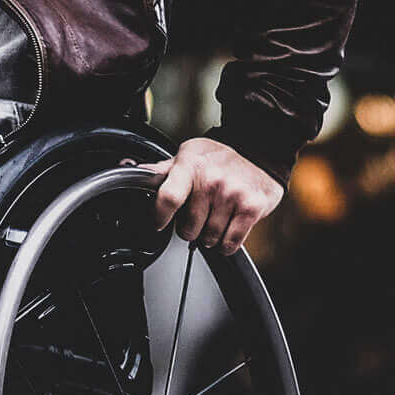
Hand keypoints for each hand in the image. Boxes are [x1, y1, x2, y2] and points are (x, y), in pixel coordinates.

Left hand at [136, 138, 283, 253]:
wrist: (258, 150)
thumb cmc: (219, 157)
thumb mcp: (188, 155)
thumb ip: (164, 170)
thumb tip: (136, 171)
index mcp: (190, 166)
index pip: (168, 198)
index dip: (160, 216)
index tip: (159, 223)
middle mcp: (211, 180)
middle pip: (189, 227)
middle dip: (190, 228)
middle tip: (197, 217)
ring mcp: (232, 194)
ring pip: (210, 238)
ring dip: (209, 236)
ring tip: (214, 220)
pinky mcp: (251, 208)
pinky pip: (230, 243)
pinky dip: (226, 244)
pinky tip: (227, 230)